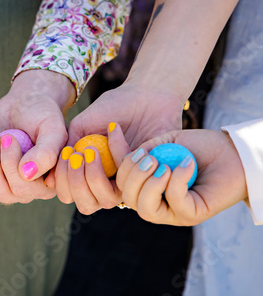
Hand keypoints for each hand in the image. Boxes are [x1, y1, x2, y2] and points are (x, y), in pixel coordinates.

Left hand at [0, 70, 74, 203]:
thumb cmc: (43, 116)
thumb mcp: (52, 129)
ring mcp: (3, 185)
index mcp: (45, 186)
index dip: (11, 163)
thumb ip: (46, 153)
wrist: (24, 104)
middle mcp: (24, 192)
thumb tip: (26, 175)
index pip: (23, 189)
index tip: (10, 138)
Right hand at [47, 81, 183, 212]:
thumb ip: (65, 150)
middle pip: (86, 204)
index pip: (69, 195)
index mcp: (87, 174)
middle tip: (76, 156)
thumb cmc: (112, 108)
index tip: (66, 155)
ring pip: (105, 200)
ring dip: (93, 177)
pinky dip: (116, 152)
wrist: (145, 94)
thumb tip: (49, 181)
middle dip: (76, 183)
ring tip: (91, 151)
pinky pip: (126, 177)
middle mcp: (106, 183)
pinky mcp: (145, 176)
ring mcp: (125, 182)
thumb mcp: (80, 126)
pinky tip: (114, 129)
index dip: (63, 182)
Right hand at [116, 129, 246, 225]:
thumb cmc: (199, 148)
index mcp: (144, 187)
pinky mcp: (191, 215)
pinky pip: (174, 202)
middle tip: (150, 158)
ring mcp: (172, 212)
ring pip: (145, 209)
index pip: (119, 182)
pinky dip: (177, 180)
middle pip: (127, 198)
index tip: (116, 132)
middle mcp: (155, 202)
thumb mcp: (165, 143)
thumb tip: (122, 155)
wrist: (232, 153)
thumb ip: (144, 150)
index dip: (116, 160)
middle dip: (133, 175)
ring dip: (150, 184)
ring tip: (164, 166)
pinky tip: (186, 165)